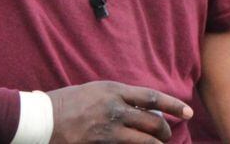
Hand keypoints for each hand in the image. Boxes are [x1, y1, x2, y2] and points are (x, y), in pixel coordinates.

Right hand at [47, 81, 193, 143]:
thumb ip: (117, 98)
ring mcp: (108, 128)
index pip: (151, 97)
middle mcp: (114, 108)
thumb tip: (141, 108)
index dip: (172, 105)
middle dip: (165, 130)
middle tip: (167, 134)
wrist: (42, 118)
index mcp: (113, 90)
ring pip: (145, 140)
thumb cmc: (65, 103)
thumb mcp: (94, 91)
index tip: (187, 112)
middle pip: (152, 121)